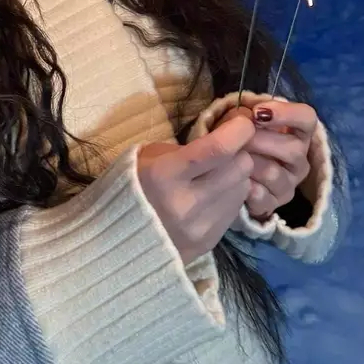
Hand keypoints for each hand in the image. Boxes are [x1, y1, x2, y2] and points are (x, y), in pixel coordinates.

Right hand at [137, 113, 255, 264]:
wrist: (119, 238)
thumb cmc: (137, 183)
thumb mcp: (153, 156)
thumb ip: (190, 148)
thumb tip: (229, 133)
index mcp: (165, 174)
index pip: (218, 148)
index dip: (239, 130)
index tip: (242, 122)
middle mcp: (186, 203)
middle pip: (239, 166)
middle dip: (239, 151)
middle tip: (227, 149)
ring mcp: (200, 226)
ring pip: (243, 186)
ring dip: (236, 175)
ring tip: (217, 174)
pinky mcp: (211, 241)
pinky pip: (237, 208)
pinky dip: (231, 195)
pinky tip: (213, 194)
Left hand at [212, 99, 316, 221]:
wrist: (227, 171)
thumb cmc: (240, 137)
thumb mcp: (241, 118)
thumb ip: (245, 111)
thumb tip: (247, 112)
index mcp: (298, 133)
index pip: (307, 118)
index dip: (286, 114)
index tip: (257, 113)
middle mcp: (300, 160)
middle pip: (293, 149)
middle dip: (259, 140)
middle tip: (236, 137)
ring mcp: (289, 184)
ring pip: (274, 173)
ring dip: (249, 163)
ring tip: (232, 157)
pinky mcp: (273, 204)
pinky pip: (262, 197)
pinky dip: (245, 187)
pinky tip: (234, 179)